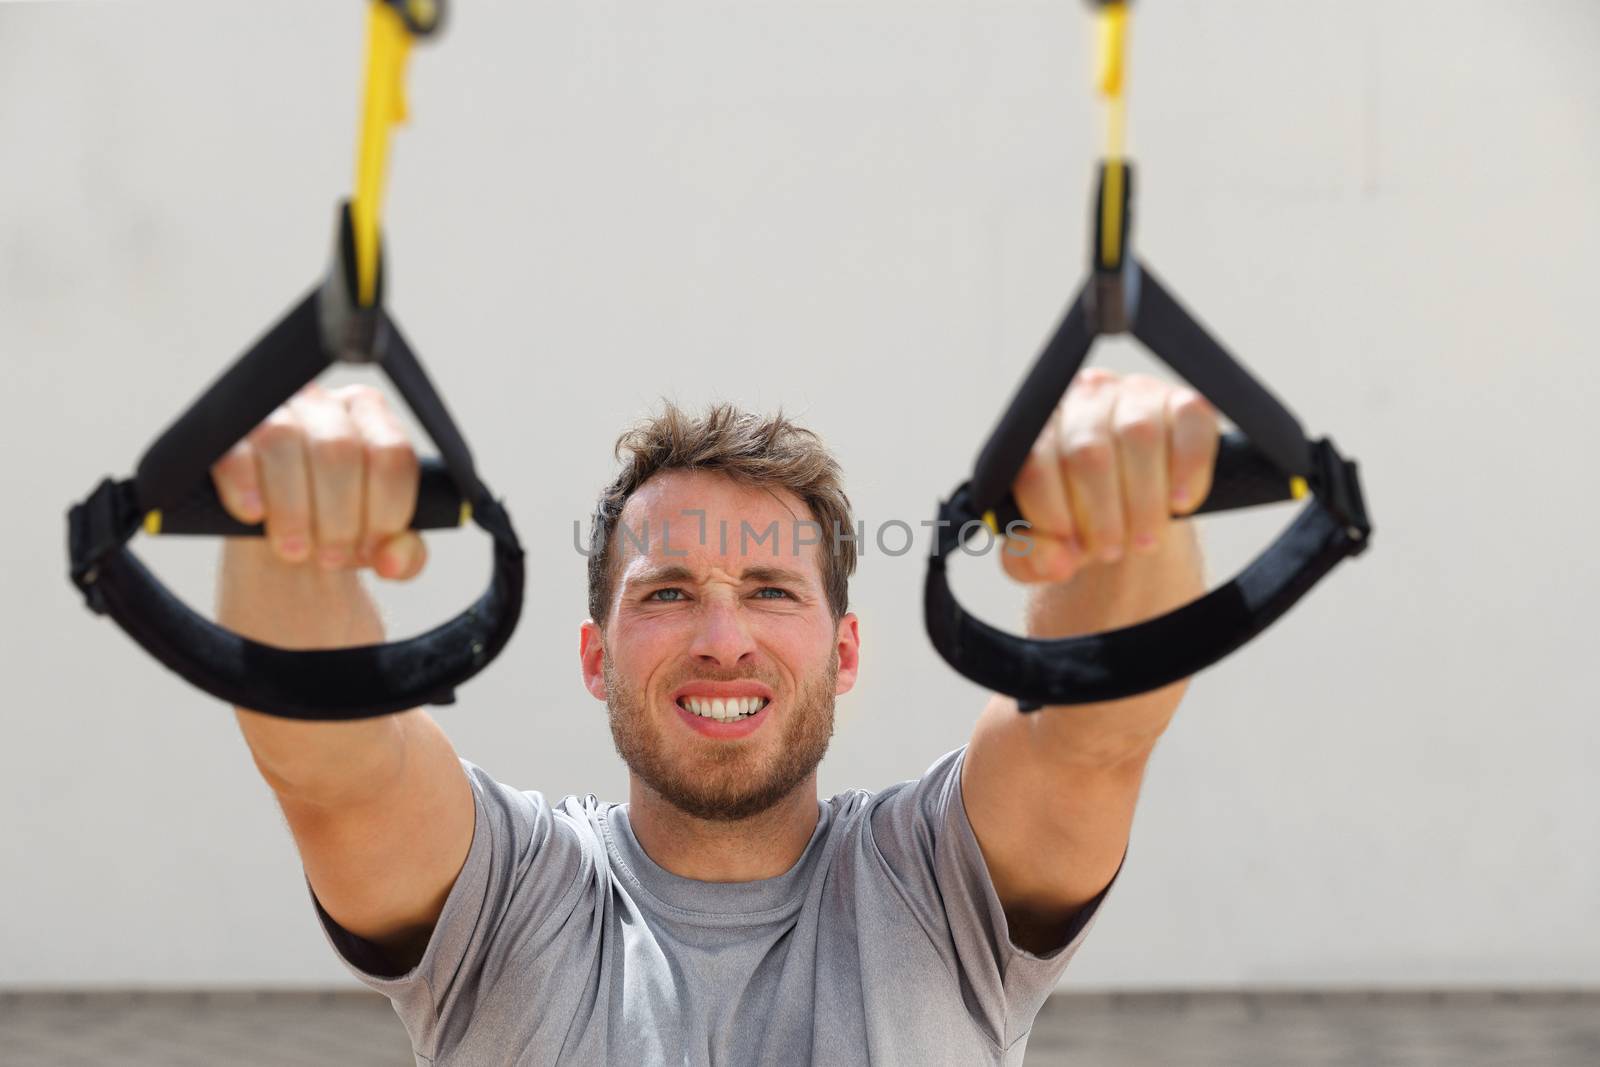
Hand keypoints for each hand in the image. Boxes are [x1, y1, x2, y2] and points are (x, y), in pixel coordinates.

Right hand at [209, 382, 427, 580]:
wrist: (282, 536)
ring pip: (283, 440)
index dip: (385, 510)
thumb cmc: (339, 526)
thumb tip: (393, 563)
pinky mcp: (226, 435)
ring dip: (293, 507)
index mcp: (372, 417)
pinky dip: (244, 486)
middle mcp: (325, 404)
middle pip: (339, 451)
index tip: (371, 548)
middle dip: (339, 518)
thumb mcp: (377, 542)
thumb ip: (403, 553)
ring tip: (296, 551)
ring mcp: (272, 412)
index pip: (392, 454)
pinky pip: (233, 450)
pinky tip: (254, 516)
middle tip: (332, 559)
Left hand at [1000, 368, 1219, 584]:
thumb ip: (1032, 559)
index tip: (1071, 549)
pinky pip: (1189, 424)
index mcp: (1037, 429)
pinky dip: (1188, 468)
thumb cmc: (1080, 522)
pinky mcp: (1182, 401)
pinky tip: (1180, 504)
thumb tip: (1056, 562)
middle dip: (1102, 514)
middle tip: (1112, 552)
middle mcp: (1082, 399)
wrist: (1131, 513)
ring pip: (1139, 437)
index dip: (1052, 511)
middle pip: (1088, 452)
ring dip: (1144, 500)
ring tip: (1145, 542)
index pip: (1034, 462)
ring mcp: (1134, 394)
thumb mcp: (1047, 548)